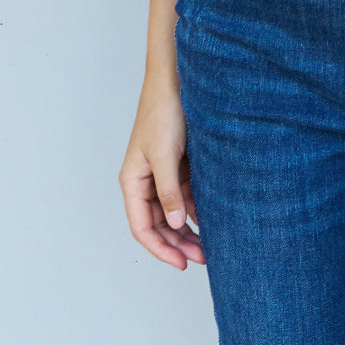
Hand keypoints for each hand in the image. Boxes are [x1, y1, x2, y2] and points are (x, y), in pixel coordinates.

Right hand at [119, 77, 204, 269]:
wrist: (177, 80)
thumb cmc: (163, 112)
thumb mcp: (165, 155)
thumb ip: (169, 191)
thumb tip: (176, 224)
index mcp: (132, 181)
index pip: (142, 228)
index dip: (160, 249)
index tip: (181, 264)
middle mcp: (145, 181)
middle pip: (158, 224)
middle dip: (178, 244)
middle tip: (202, 259)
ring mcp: (162, 174)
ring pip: (173, 213)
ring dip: (188, 230)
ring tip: (209, 247)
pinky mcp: (178, 165)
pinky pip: (186, 196)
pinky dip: (196, 210)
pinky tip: (212, 221)